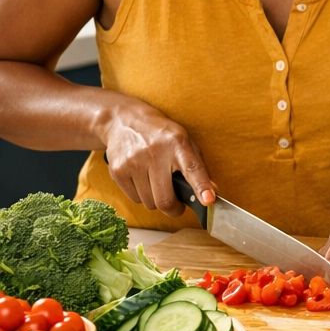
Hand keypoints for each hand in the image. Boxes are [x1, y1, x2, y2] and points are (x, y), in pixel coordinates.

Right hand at [100, 100, 214, 215]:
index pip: (192, 169)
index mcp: (177, 143)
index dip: (201, 187)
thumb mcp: (184, 142)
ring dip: (156, 201)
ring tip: (158, 184)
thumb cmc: (161, 135)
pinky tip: (143, 180)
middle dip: (174, 209)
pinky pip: (134, 199)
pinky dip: (142, 196)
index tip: (208, 200)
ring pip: (149, 202)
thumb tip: (211, 193)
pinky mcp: (117, 170)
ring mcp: (133, 162)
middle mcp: (155, 152)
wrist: (123, 121)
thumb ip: (198, 167)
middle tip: (177, 206)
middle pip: (165, 199)